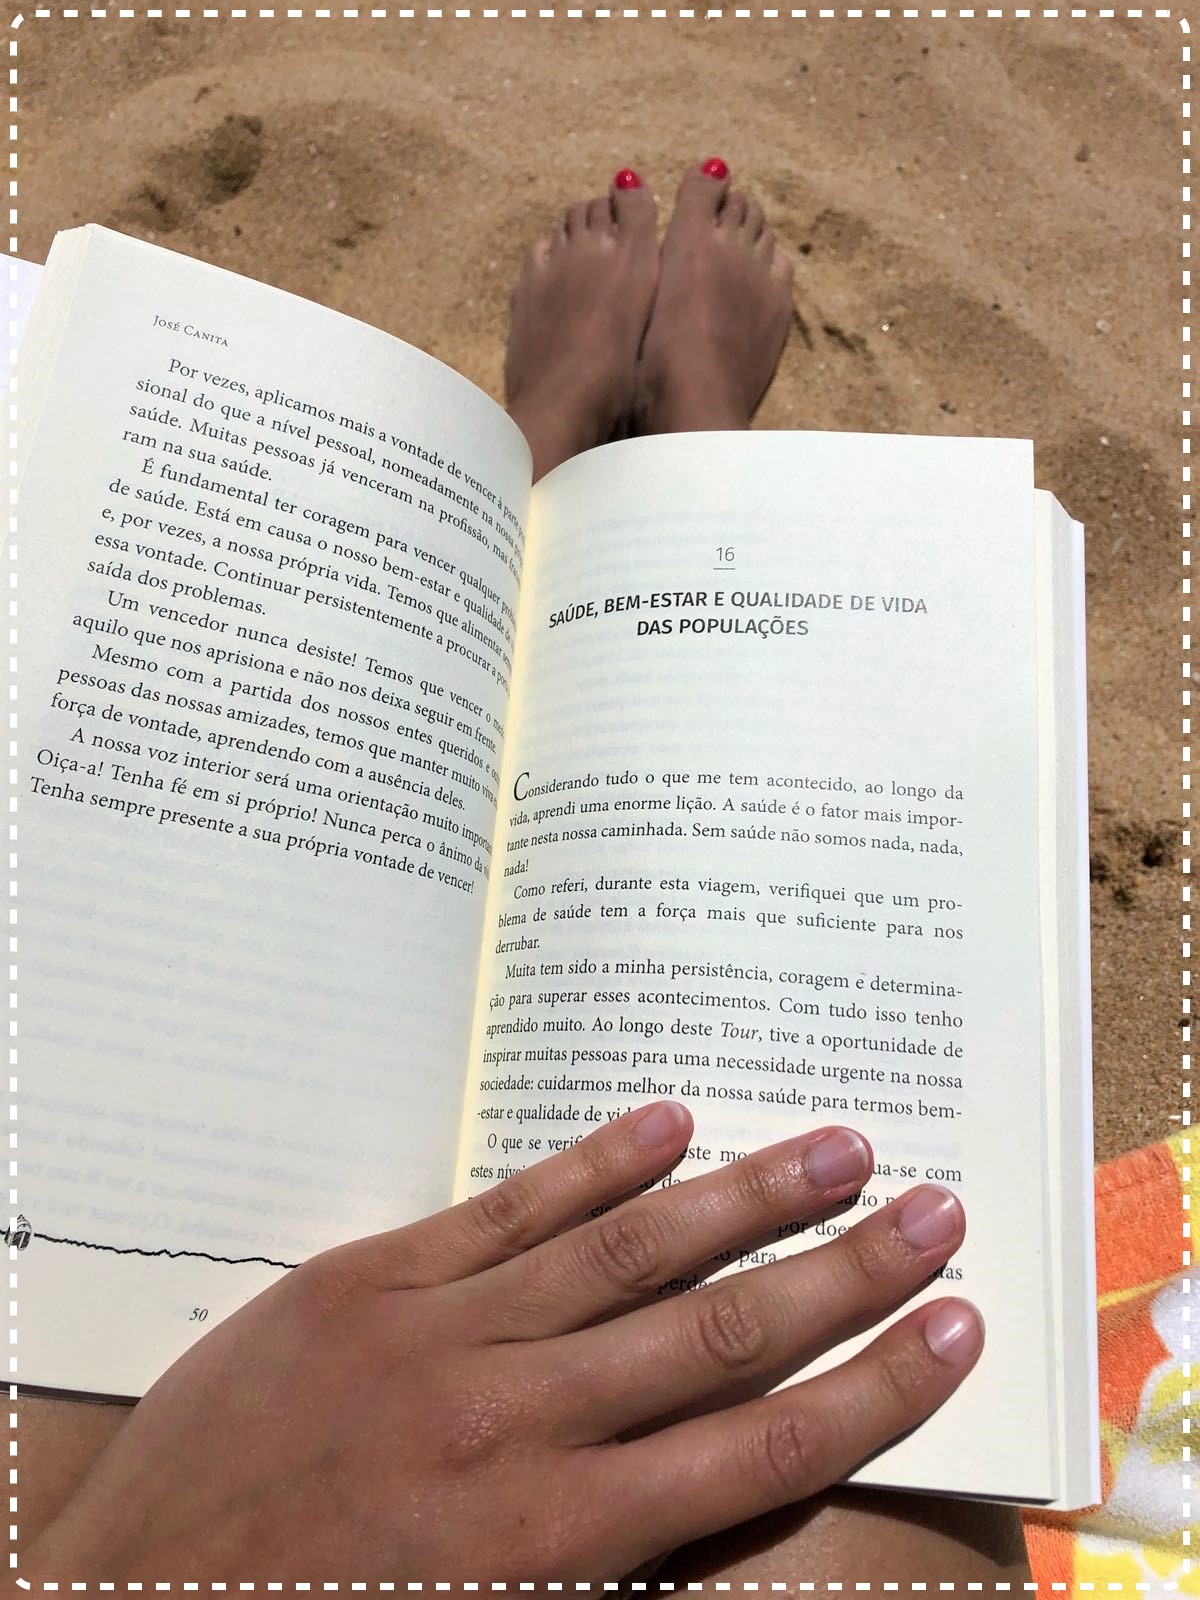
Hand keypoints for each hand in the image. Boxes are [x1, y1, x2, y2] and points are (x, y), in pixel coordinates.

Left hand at [24, 1103, 980, 1584]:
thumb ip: (597, 1555)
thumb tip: (706, 1479)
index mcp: (549, 1538)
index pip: (755, 1450)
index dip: (870, 1387)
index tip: (952, 1329)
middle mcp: (515, 1422)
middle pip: (717, 1331)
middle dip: (841, 1271)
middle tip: (933, 1209)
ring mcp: (442, 1333)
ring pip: (627, 1249)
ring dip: (743, 1195)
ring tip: (836, 1145)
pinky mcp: (372, 1277)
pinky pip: (507, 1208)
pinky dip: (594, 1164)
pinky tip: (668, 1121)